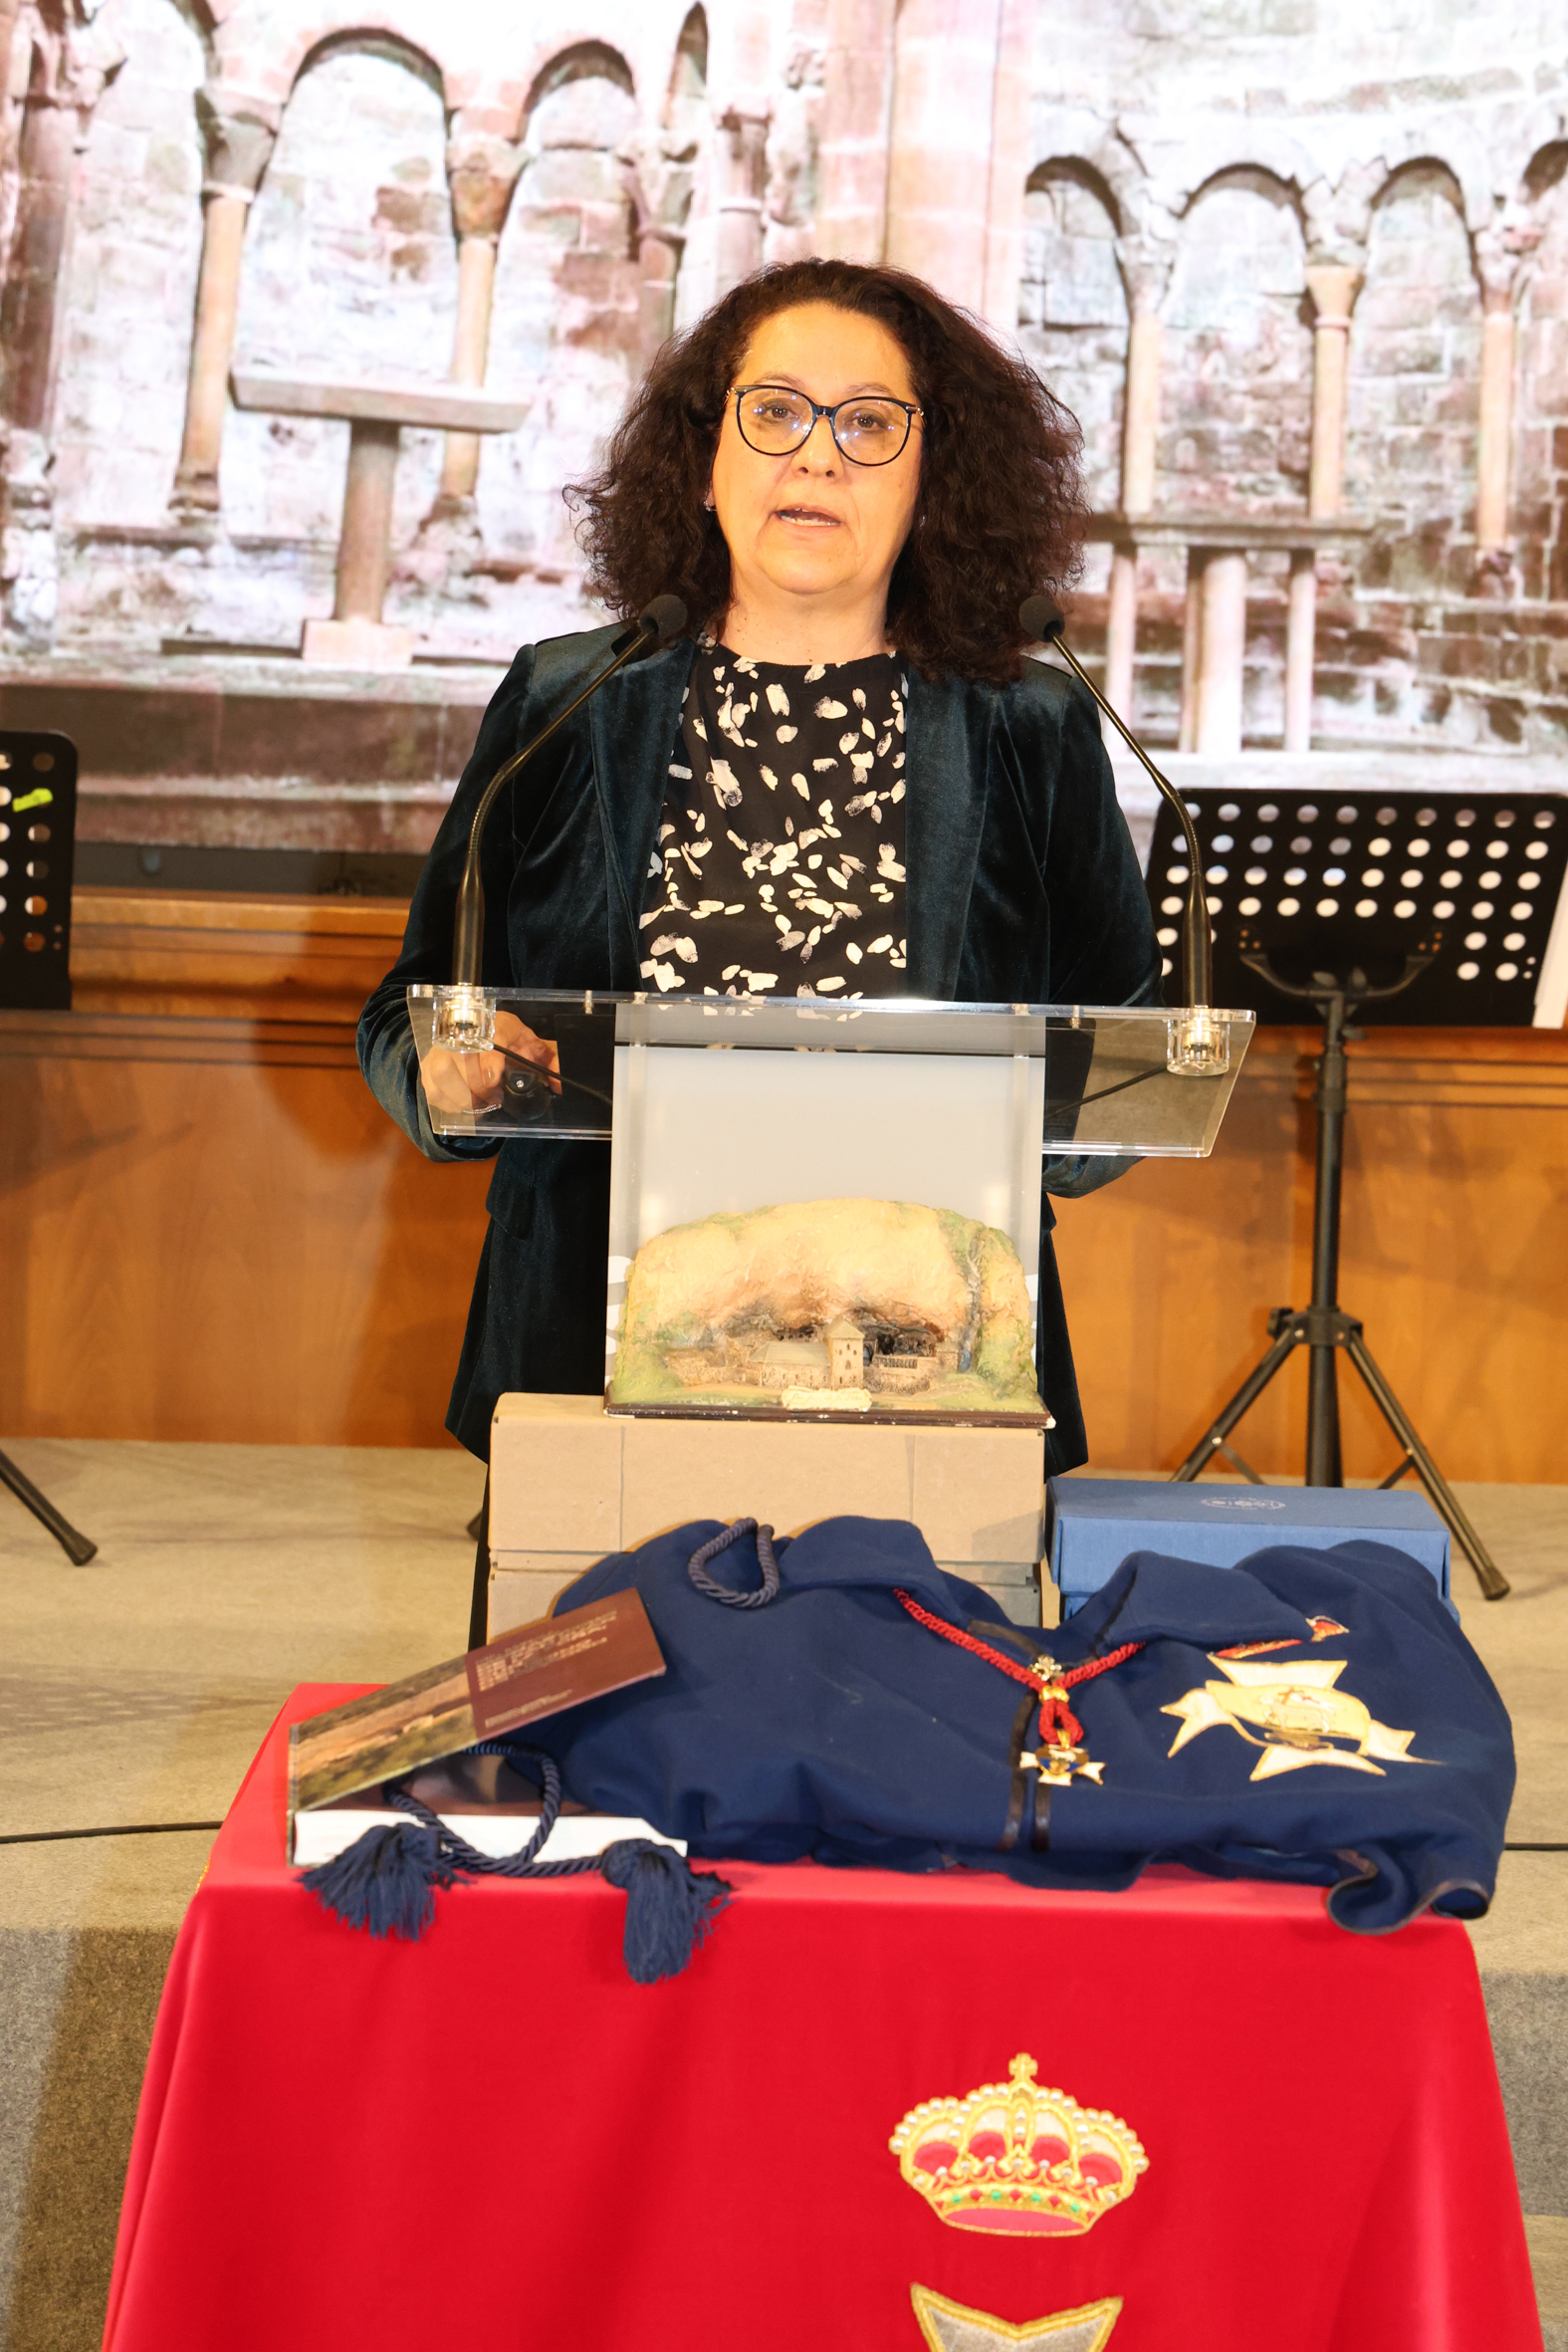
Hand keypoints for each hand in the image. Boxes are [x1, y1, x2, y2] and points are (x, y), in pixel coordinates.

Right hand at [420, 1011, 561, 1115]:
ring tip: (479, 1104)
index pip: (486, 1035)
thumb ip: (552, 1062)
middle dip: (477, 1086)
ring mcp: (444, 1047)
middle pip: (459, 1057)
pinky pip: (432, 1086)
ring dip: (461, 1095)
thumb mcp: (536, 1049)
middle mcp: (465, 1030)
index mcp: (497, 1023)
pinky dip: (448, 1102)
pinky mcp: (431, 1065)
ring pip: (442, 1071)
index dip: (488, 1059)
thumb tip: (559, 1082)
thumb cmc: (514, 1046)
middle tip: (494, 1099)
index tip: (494, 1080)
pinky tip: (465, 1106)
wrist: (489, 1036)